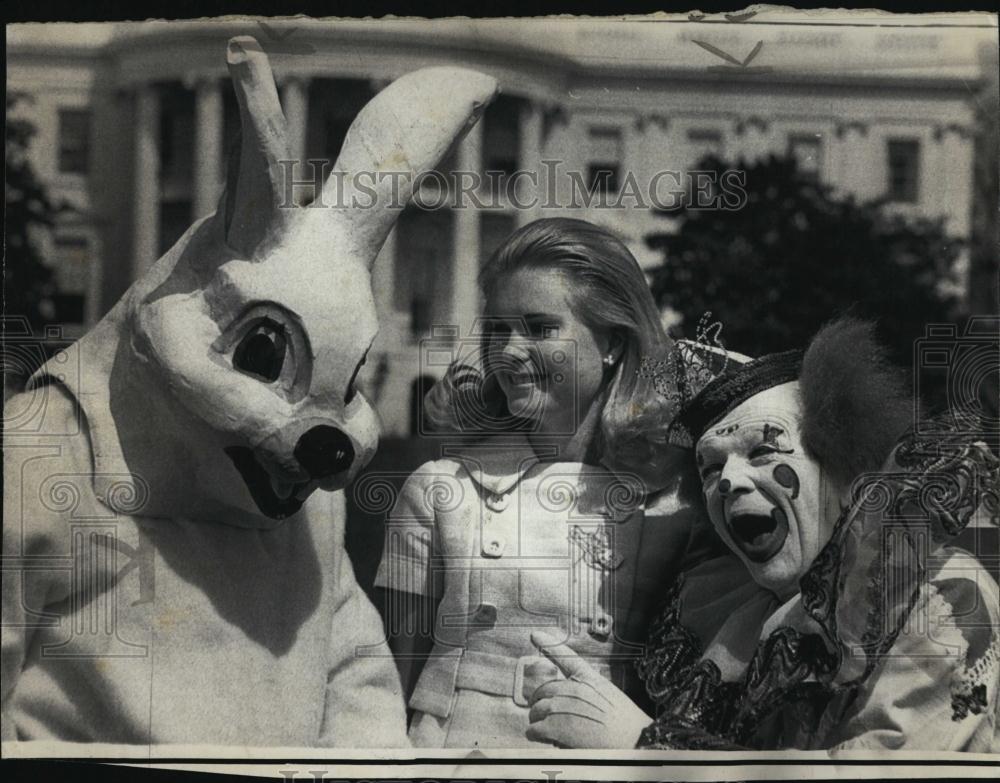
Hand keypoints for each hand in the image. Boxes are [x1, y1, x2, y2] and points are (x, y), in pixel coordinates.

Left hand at [525, 631, 652, 748]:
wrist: (634, 742)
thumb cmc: (628, 725)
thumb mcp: (610, 696)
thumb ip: (587, 693)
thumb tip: (566, 702)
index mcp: (588, 678)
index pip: (565, 656)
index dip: (548, 644)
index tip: (535, 634)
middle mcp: (572, 688)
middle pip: (543, 691)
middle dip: (542, 703)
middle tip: (547, 717)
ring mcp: (560, 706)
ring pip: (536, 711)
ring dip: (539, 721)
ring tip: (550, 733)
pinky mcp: (554, 727)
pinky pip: (534, 730)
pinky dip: (536, 735)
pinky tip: (544, 739)